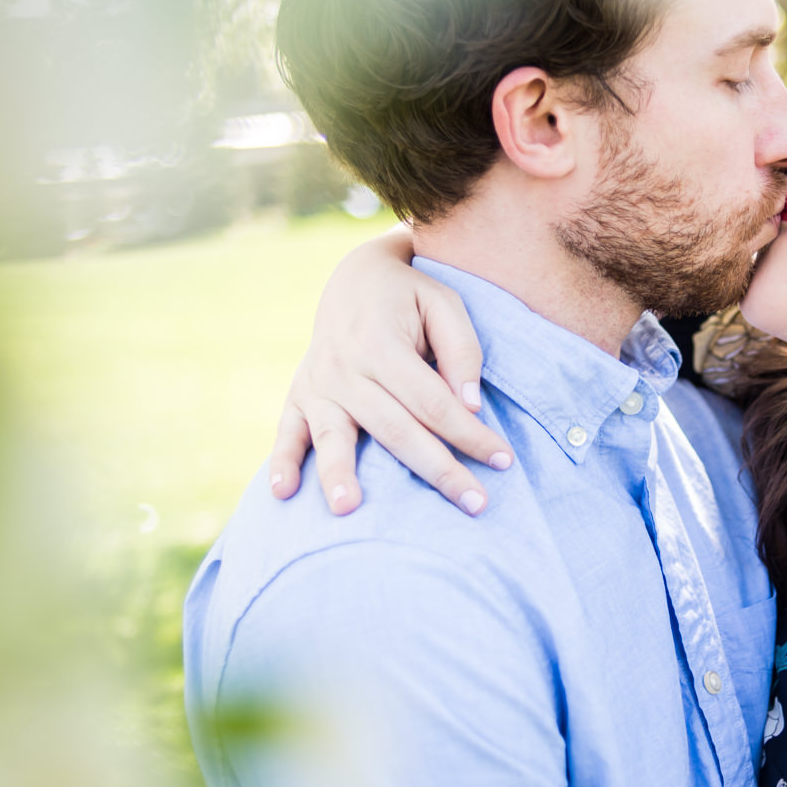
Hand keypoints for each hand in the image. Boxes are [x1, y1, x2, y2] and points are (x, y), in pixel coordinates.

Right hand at [268, 228, 513, 514]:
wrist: (354, 277)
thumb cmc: (410, 296)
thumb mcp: (445, 303)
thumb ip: (462, 350)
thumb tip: (470, 405)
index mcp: (382, 344)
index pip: (434, 402)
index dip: (470, 433)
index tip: (504, 460)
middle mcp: (345, 367)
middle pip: (395, 429)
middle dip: (437, 469)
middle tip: (475, 504)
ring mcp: (318, 385)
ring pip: (334, 436)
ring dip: (339, 473)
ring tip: (348, 509)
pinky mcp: (300, 396)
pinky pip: (287, 432)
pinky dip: (283, 461)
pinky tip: (282, 493)